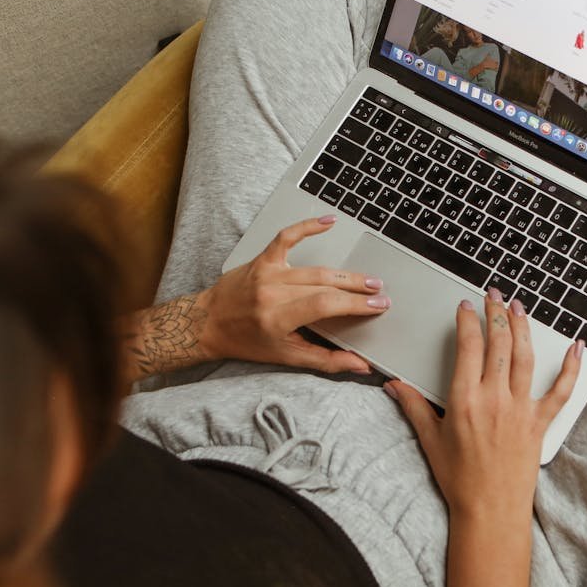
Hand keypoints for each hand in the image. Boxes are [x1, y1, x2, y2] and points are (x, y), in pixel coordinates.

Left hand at [198, 215, 387, 373]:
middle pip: (325, 285)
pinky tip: (328, 221)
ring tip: (367, 279)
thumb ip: (326, 361)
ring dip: (345, 272)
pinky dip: (308, 227)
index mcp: (277, 319)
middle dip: (357, 290)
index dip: (355, 305)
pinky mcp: (262, 259)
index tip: (377, 307)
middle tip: (380, 293)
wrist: (206, 323)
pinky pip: (286, 237)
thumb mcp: (286, 357)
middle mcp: (272, 292)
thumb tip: (360, 365)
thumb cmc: (245, 342)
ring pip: (315, 268)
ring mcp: (267, 272)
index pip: (325, 304)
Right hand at [385, 289, 582, 519]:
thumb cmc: (460, 480)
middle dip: (495, 313)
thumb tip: (394, 386)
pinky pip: (561, 390)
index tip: (465, 307)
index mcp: (464, 400)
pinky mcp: (540, 423)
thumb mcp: (430, 441)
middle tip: (493, 296)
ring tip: (519, 307)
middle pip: (498, 344)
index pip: (468, 347)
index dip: (467, 321)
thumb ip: (413, 407)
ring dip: (523, 327)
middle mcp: (494, 399)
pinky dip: (571, 368)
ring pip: (525, 357)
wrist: (490, 511)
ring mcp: (521, 409)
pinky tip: (576, 347)